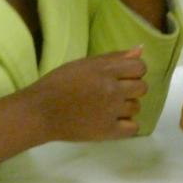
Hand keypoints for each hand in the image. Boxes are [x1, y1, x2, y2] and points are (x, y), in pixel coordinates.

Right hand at [27, 48, 147, 141]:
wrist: (40, 112)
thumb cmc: (58, 84)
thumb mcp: (84, 64)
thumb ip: (113, 57)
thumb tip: (140, 50)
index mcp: (105, 70)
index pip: (140, 67)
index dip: (133, 71)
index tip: (121, 76)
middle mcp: (112, 90)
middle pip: (142, 87)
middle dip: (131, 89)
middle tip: (112, 93)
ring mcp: (111, 111)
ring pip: (136, 107)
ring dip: (125, 107)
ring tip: (107, 108)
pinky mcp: (108, 131)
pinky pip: (133, 128)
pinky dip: (126, 125)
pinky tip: (113, 121)